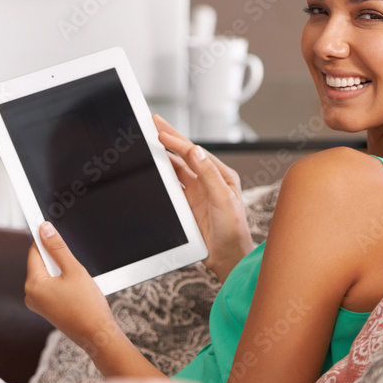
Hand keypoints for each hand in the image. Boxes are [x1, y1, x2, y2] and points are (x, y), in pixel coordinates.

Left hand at [24, 222, 116, 355]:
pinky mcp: (47, 309)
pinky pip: (52, 287)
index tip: (52, 228)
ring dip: (62, 272)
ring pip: (49, 275)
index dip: (46, 240)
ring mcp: (38, 304)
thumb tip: (44, 230)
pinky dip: (63, 283)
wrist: (97, 335)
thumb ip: (57, 248)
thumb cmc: (87, 307)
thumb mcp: (74, 270)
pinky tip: (77, 291)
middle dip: (58, 259)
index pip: (35, 252)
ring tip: (78, 283)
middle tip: (75, 267)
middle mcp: (31, 295)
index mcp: (33, 285)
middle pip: (42, 263)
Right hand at [154, 114, 255, 281]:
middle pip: (183, 156)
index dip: (176, 141)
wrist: (228, 258)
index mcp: (221, 175)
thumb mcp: (224, 200)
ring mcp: (196, 194)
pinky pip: (171, 188)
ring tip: (148, 143)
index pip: (195, 153)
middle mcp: (208, 181)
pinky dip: (160, 178)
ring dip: (162, 157)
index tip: (160, 133)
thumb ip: (209, 175)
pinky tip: (152, 170)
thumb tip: (195, 152)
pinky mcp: (186, 206)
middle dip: (169, 139)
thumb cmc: (234, 231)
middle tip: (153, 123)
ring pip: (175, 170)